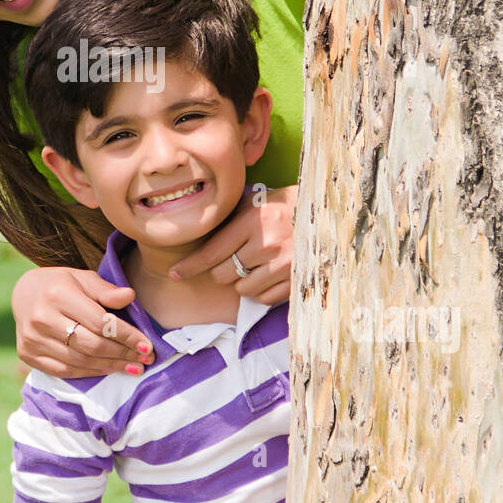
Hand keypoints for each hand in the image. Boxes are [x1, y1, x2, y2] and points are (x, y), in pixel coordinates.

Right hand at [12, 266, 155, 378]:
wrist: (23, 293)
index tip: (147, 344)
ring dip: (110, 366)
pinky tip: (107, 369)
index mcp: (58, 294)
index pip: (100, 322)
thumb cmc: (61, 284)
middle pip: (91, 345)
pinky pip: (64, 370)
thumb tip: (130, 296)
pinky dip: (88, 372)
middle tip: (144, 359)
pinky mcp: (27, 354)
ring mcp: (32, 339)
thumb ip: (106, 290)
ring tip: (132, 366)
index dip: (126, 336)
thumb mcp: (83, 278)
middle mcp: (42, 318)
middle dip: (122, 354)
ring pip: (79, 361)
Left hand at [168, 185, 296, 304]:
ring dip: (243, 281)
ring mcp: (283, 265)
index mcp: (253, 221)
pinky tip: (268, 274)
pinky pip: (263, 299)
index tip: (176, 274)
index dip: (190, 266)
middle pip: (223, 275)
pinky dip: (260, 291)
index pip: (212, 252)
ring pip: (242, 289)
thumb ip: (230, 220)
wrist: (327, 215)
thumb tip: (198, 236)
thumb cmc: (285, 206)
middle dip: (222, 270)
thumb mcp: (256, 203)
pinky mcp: (296, 281)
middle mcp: (266, 244)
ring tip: (256, 264)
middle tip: (234, 258)